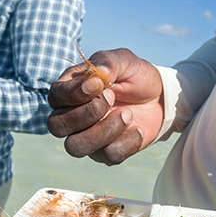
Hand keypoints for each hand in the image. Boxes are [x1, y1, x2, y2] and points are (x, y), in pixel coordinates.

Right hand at [47, 48, 163, 164]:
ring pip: (76, 146)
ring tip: (128, 114)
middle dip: (86, 114)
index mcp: (70, 90)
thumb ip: (108, 62)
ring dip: (104, 131)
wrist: (159, 97)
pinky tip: (138, 128)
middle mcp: (72, 116)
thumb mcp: (124, 60)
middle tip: (112, 97)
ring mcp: (87, 136)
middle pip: (57, 126)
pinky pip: (108, 156)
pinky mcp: (106, 152)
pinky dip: (127, 142)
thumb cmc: (134, 76)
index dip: (74, 94)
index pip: (56, 97)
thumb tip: (97, 75)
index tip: (100, 84)